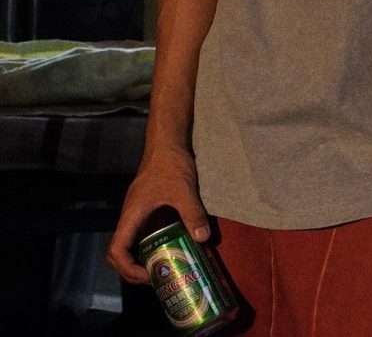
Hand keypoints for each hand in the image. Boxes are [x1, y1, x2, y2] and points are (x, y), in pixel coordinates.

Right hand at [109, 146, 211, 284]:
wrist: (167, 144)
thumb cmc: (170, 165)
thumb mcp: (184, 190)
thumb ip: (193, 214)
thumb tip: (203, 239)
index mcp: (131, 216)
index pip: (116, 250)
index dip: (127, 268)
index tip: (147, 275)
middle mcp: (130, 217)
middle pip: (119, 252)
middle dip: (132, 270)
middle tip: (155, 279)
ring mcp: (136, 213)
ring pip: (130, 243)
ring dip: (140, 259)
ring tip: (162, 268)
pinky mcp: (146, 208)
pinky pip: (142, 233)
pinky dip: (150, 246)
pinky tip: (170, 247)